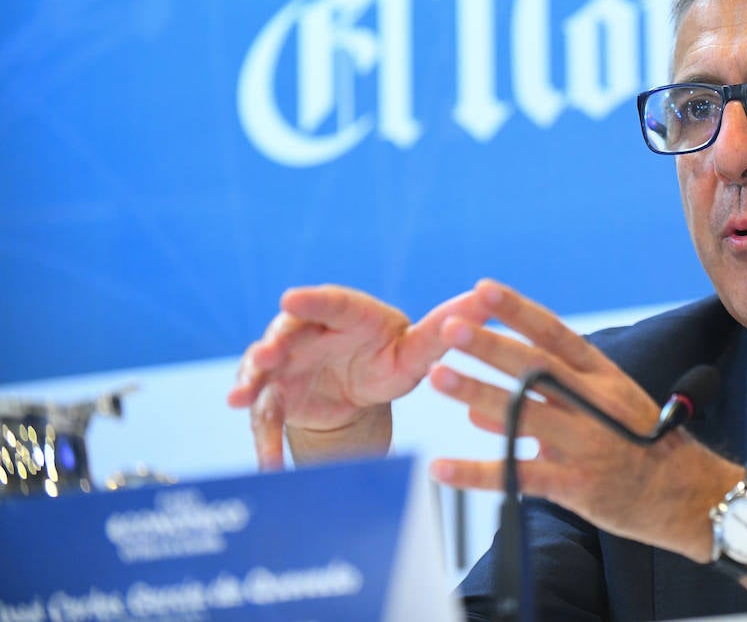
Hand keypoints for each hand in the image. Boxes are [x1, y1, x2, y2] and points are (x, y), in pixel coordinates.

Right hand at [227, 285, 460, 469]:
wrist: (360, 389)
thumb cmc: (392, 357)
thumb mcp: (417, 349)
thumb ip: (444, 329)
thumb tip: (489, 300)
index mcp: (348, 313)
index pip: (329, 301)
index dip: (310, 300)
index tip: (291, 298)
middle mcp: (310, 332)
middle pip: (286, 333)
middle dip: (272, 344)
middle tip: (265, 355)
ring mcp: (288, 364)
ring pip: (264, 371)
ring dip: (250, 382)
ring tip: (237, 398)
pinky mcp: (278, 397)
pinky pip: (267, 419)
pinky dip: (266, 444)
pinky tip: (269, 468)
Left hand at [425, 279, 741, 561]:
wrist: (691, 498)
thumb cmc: (648, 447)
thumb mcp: (609, 410)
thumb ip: (546, 407)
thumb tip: (478, 412)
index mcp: (604, 377)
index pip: (556, 334)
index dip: (518, 310)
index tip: (483, 289)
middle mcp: (596, 403)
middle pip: (536, 367)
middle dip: (490, 345)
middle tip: (450, 326)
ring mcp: (588, 444)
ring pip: (523, 413)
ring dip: (477, 393)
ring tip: (438, 376)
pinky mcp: (578, 486)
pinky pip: (520, 475)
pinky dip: (477, 473)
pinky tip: (441, 467)